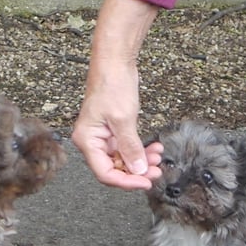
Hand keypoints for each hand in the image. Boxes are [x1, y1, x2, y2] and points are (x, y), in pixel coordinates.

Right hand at [72, 67, 163, 189]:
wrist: (114, 63)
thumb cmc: (111, 84)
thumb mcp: (123, 119)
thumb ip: (130, 148)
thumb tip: (138, 170)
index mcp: (87, 140)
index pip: (105, 173)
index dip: (126, 181)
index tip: (144, 182)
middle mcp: (92, 142)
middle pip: (114, 169)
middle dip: (136, 172)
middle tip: (155, 172)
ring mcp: (103, 137)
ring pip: (123, 160)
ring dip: (141, 161)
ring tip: (157, 158)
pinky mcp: (114, 131)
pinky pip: (127, 148)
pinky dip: (140, 151)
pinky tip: (153, 149)